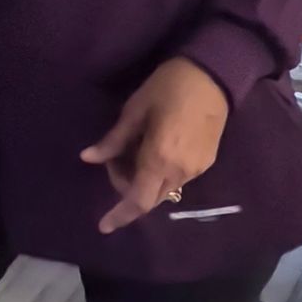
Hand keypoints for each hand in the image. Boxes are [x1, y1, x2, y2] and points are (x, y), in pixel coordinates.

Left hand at [82, 57, 229, 233]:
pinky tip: (152, 150)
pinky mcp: (206, 163)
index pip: (138, 201)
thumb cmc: (168, 87)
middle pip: (150, 198)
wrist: (213, 75)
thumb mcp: (135, 110)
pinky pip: (177, 179)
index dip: (120, 216)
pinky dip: (159, 174)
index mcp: (160, 159)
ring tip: (132, 150)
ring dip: (143, 181)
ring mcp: (197, 169)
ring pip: (164, 190)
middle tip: (114, 159)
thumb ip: (114, 140)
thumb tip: (88, 158)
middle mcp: (180, 172)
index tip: (103, 226)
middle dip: (127, 188)